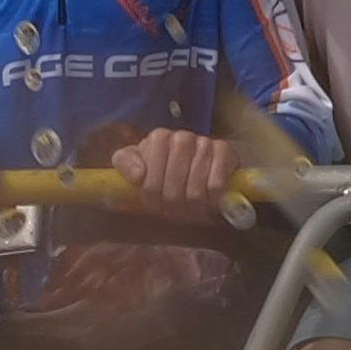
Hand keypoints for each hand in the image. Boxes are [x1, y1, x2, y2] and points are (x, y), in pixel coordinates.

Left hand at [110, 125, 236, 222]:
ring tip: (191, 210)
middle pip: (173, 190)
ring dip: (192, 209)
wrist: (201, 163)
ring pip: (195, 191)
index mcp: (158, 139)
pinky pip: (215, 186)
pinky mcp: (225, 152)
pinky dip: (211, 201)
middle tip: (175, 212)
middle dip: (173, 208)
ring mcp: (205, 143)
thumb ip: (125, 163)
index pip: (150, 184)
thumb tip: (138, 175)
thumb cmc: (164, 167)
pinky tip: (208, 202)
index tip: (155, 205)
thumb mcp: (137, 164)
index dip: (152, 201)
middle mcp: (182, 137)